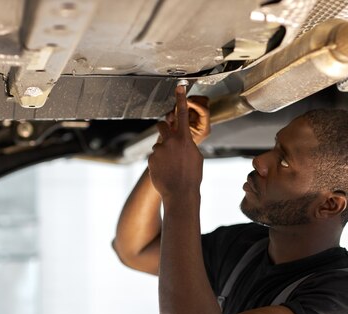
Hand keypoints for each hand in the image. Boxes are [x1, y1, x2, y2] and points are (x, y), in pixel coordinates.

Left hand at [149, 86, 203, 200]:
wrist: (180, 193)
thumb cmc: (192, 176)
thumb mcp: (196, 156)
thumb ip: (188, 144)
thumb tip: (183, 140)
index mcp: (185, 139)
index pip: (183, 114)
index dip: (181, 99)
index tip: (179, 86)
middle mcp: (170, 141)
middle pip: (162, 125)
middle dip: (164, 128)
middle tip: (168, 139)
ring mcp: (159, 150)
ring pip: (159, 145)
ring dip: (163, 151)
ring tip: (170, 166)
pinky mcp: (150, 159)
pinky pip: (154, 157)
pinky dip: (158, 162)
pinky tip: (164, 172)